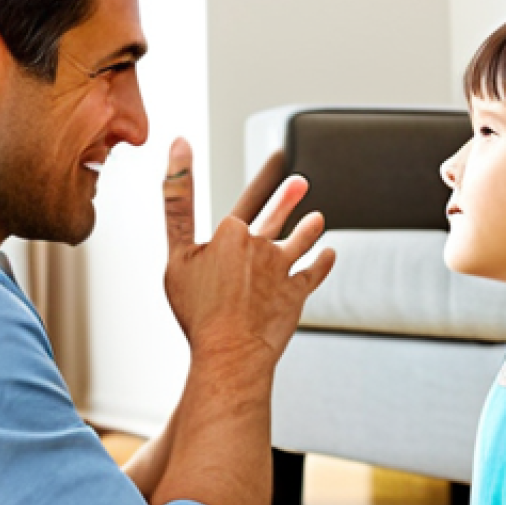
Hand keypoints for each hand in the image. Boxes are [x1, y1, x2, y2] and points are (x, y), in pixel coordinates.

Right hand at [163, 138, 334, 365]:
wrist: (230, 352)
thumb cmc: (198, 311)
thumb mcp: (176, 255)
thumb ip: (177, 203)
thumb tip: (179, 152)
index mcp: (231, 233)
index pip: (250, 195)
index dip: (266, 176)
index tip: (279, 157)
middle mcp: (261, 246)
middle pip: (277, 216)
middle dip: (289, 197)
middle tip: (300, 182)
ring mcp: (282, 269)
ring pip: (300, 241)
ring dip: (309, 228)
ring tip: (317, 219)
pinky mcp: (296, 292)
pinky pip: (313, 273)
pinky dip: (322, 263)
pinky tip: (329, 254)